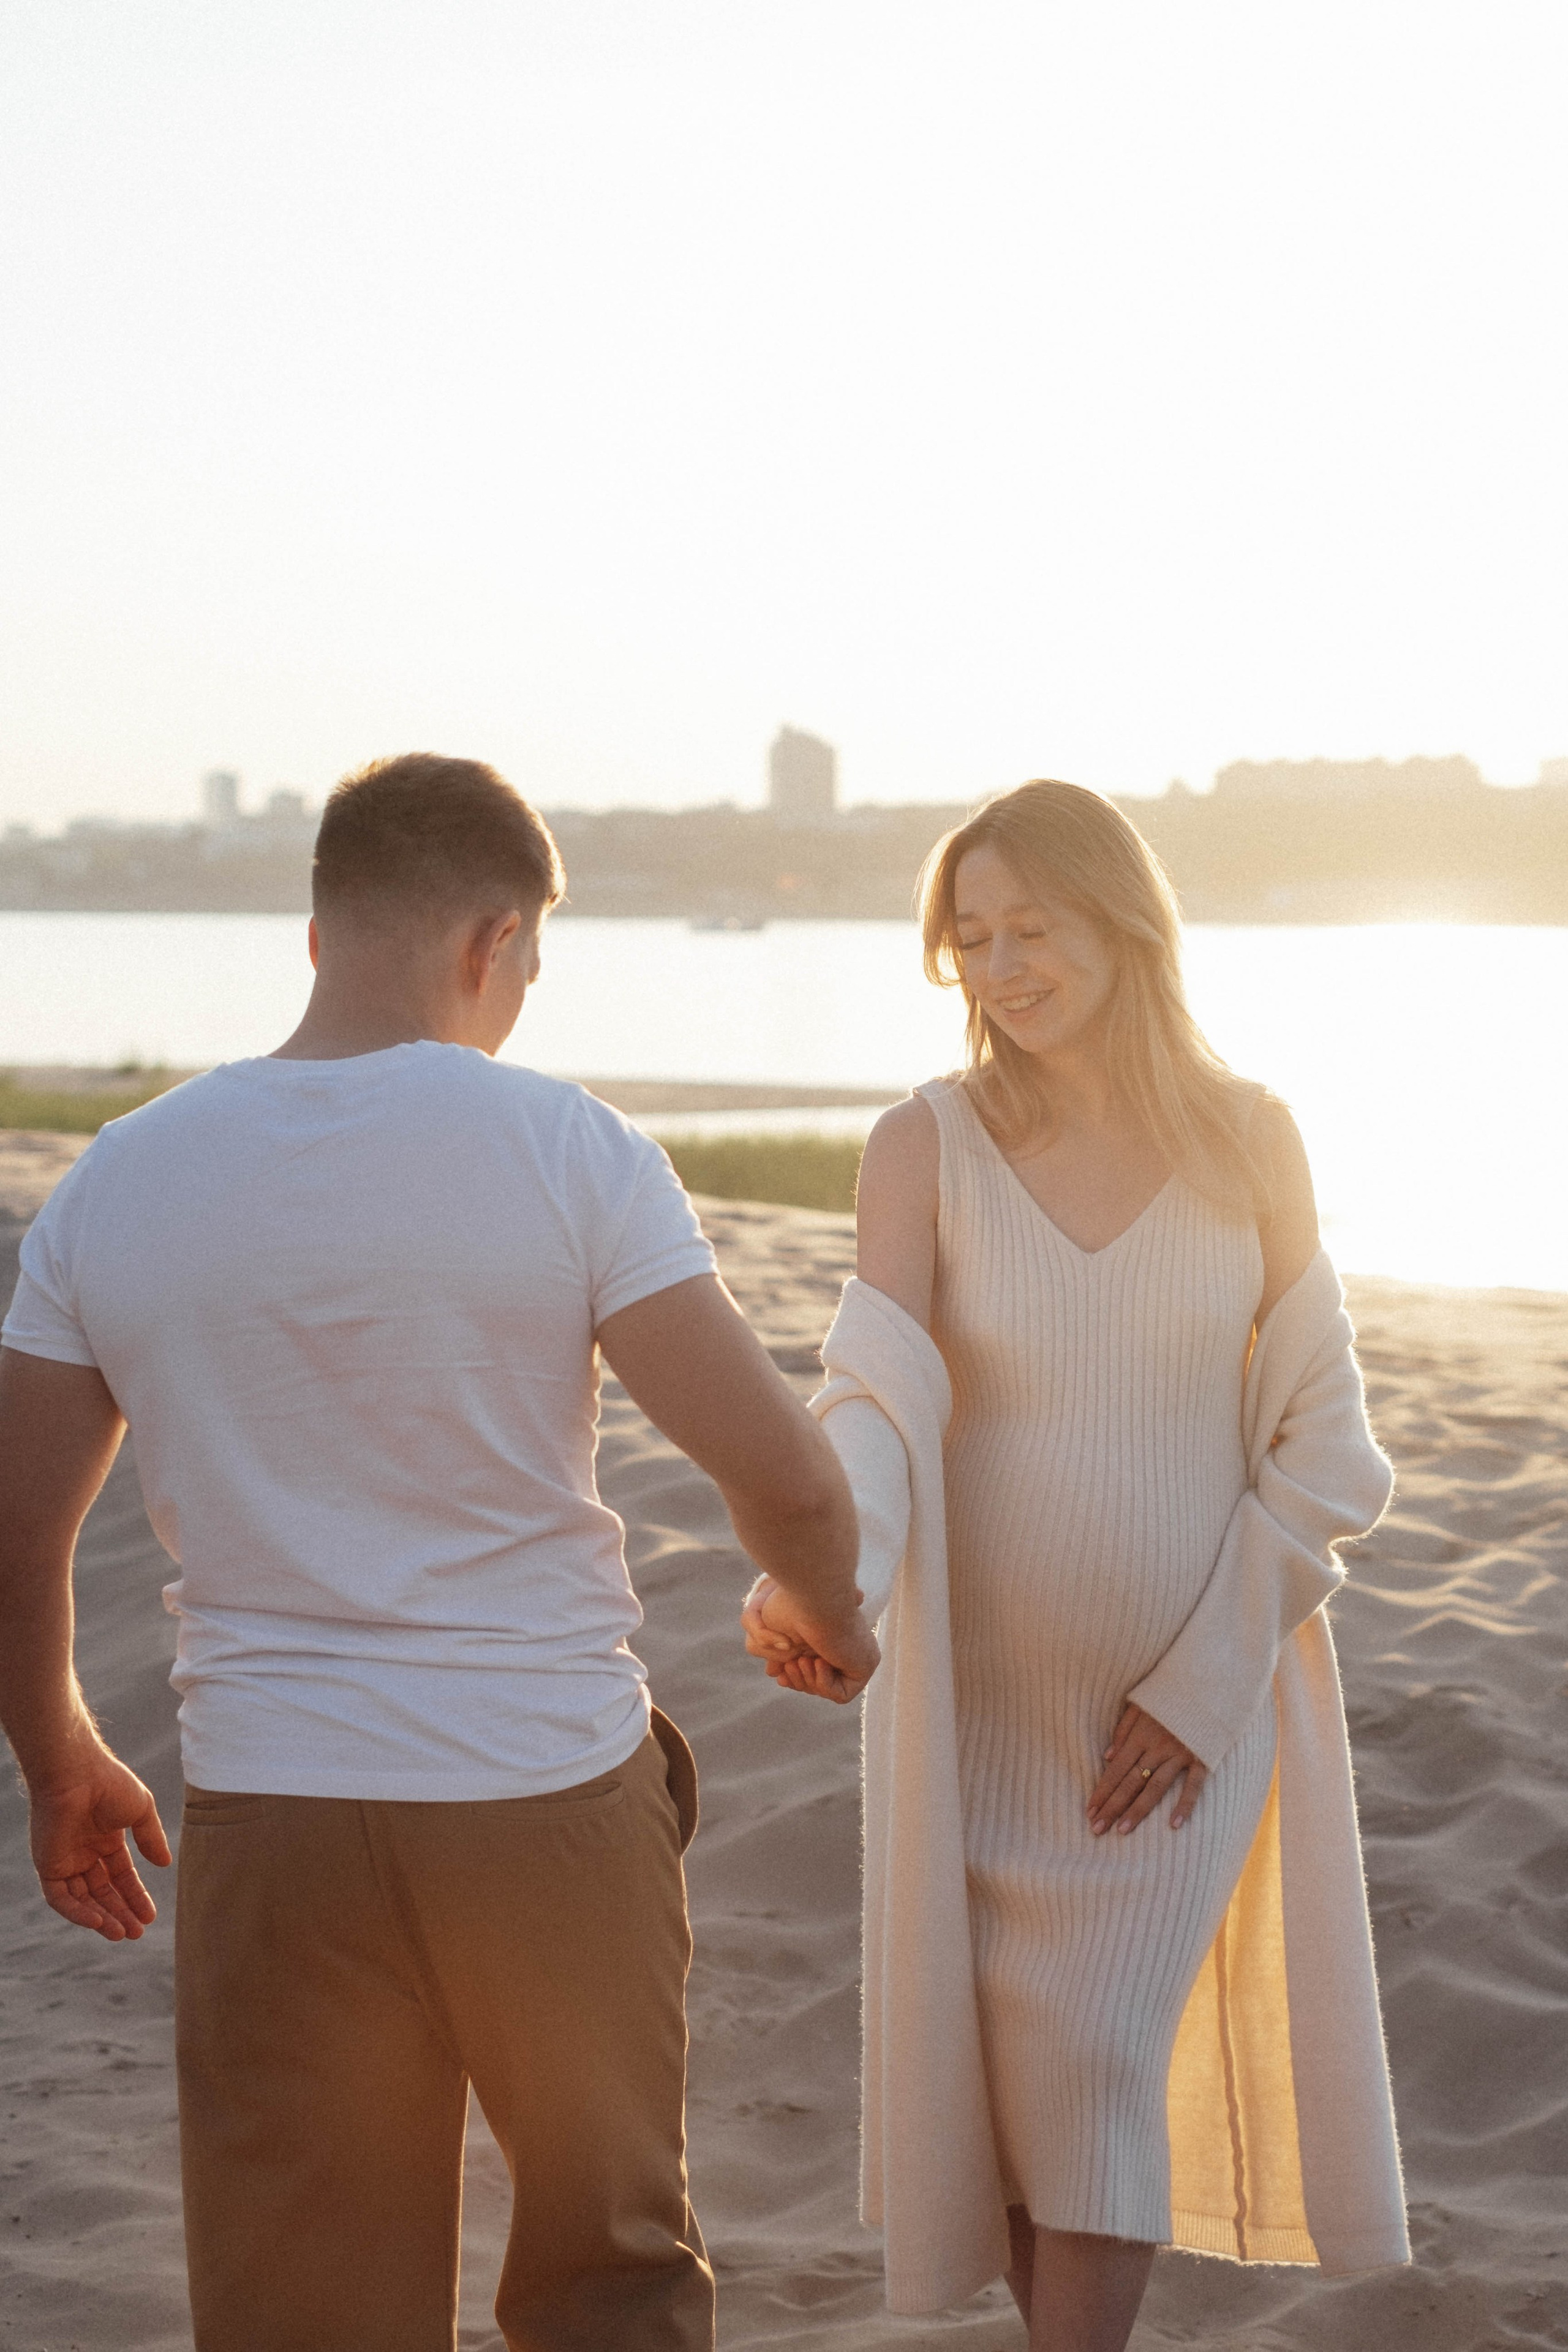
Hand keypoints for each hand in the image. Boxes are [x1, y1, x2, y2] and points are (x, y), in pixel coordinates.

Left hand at [30, 1744, 171, 1939]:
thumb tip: (165, 1863)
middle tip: (138, 1933)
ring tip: (122, 1933)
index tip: (150, 1916)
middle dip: (120, 1912)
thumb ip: (151, 1838)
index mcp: (105, 1838)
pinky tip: (98, 1921)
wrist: (76, 1774)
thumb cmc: (110, 1784)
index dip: (135, 1895)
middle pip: (103, 1892)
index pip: (120, 1875)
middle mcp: (84, 1852)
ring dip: (102, 1918)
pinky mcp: (47, 1865)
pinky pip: (60, 1898)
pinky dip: (77, 1912)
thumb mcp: (141, 1811)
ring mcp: (65, 1860)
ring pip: (82, 1899)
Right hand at [741, 1576, 879, 1703]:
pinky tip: (820, 1662)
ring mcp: (856, 1657)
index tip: (779, 1677)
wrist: (814, 1597)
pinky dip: (825, 1684)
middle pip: (819, 1682)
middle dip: (800, 1680)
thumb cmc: (792, 1606)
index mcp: (828, 1637)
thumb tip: (773, 1674)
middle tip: (789, 1666)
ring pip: (829, 1689)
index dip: (796, 1677)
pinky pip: (842, 1694)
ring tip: (802, 1661)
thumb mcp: (780, 1635)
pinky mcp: (865, 1666)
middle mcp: (845, 1647)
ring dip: (809, 1680)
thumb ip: (780, 1655)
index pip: (813, 1669)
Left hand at [1088, 1703, 1206, 1836]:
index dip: (1102, 1791)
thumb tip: (1106, 1757)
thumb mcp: (1141, 1704)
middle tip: (1096, 1829)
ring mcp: (1179, 1754)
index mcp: (1140, 1735)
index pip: (1116, 1769)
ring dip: (1137, 1809)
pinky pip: (1193, 1785)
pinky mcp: (1201, 1757)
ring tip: (1122, 1830)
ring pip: (1155, 1787)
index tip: (1089, 1811)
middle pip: (1130, 1782)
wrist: (1208, 1683)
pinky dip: (1185, 1804)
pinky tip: (1174, 1824)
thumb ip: (1123, 1730)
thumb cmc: (1171, 1694)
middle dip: (1112, 1806)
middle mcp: (1156, 1747)